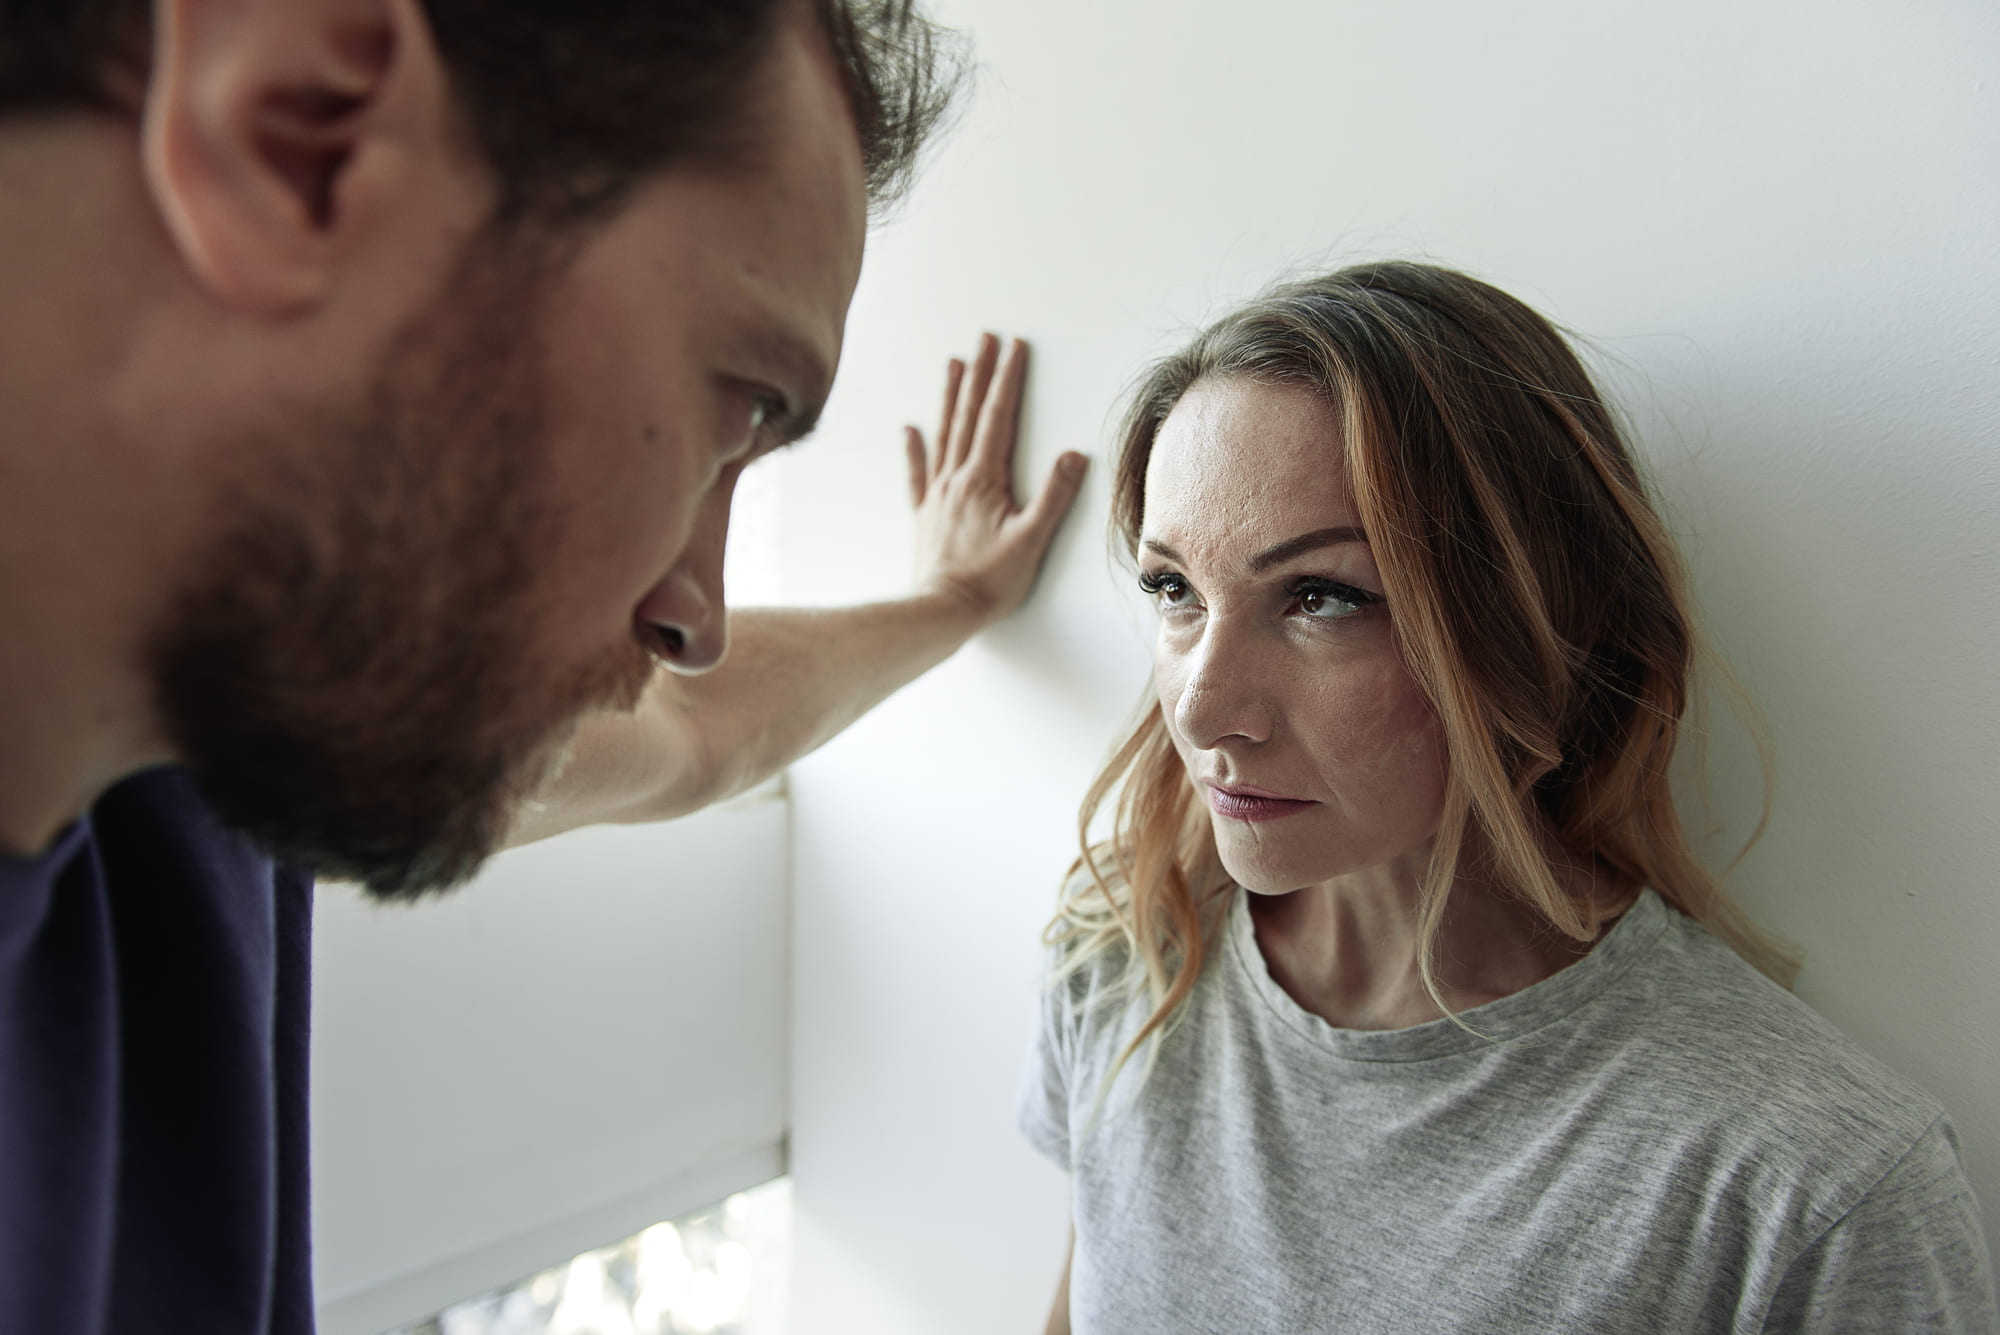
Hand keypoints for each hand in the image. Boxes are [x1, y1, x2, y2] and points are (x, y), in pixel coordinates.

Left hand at [904, 333, 1088, 622]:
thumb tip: (1073, 456)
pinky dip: (914, 449)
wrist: (942, 610)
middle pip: (969, 416)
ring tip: (953, 363)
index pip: (998, 418)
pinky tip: (910, 429)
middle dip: (980, 374)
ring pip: (943, 434)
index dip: (1008, 380)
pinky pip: (918, 474)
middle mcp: (957, 479)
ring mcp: (938, 494)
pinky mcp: (926, 514)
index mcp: (984, 480)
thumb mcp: (1031, 540)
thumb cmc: (989, 582)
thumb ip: (1053, 496)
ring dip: (951, 397)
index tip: (1014, 347)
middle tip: (985, 338)